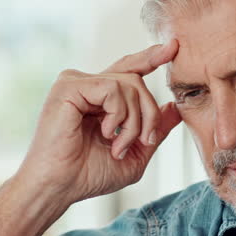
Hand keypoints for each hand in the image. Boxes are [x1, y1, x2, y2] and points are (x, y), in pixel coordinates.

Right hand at [16, 39, 181, 205]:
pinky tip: (105, 133)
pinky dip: (118, 114)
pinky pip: (112, 88)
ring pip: (129, 84)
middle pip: (137, 80)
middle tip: (145, 141)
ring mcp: (76, 83)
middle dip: (149, 114)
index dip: (151, 58)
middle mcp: (87, 86)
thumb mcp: (135, 154)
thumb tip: (175, 107)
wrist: (60, 187)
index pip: (129, 70)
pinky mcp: (68, 87)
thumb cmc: (89, 175)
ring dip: (134, 121)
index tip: (173, 48)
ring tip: (118, 145)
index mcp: (100, 98)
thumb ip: (155, 130)